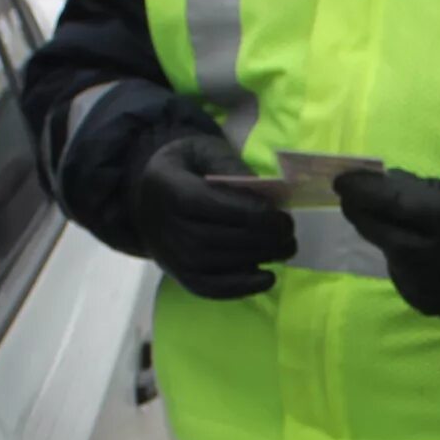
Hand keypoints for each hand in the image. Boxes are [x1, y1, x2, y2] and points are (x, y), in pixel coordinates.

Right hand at [128, 136, 297, 298]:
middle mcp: (168, 228)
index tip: (282, 215)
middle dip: (264, 238)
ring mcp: (173, 256)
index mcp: (171, 190)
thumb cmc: (185, 169)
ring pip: (221, 263)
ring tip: (285, 248)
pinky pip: (212, 288)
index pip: (217, 206)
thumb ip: (230, 166)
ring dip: (260, 258)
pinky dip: (242, 287)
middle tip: (290, 233)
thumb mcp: (203, 151)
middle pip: (223, 238)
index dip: (254, 213)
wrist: (149, 196)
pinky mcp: (180, 276)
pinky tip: (267, 277)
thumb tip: (263, 191)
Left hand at [333, 169, 439, 319]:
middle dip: (361, 210)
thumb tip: (384, 181)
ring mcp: (433, 289)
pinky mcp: (429, 306)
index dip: (364, 190)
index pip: (397, 204)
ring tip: (403, 223)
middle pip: (382, 232)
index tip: (341, 178)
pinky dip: (401, 258)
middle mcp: (439, 261)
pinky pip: (401, 274)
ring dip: (386, 235)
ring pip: (389, 254)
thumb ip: (426, 188)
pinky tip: (420, 250)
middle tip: (351, 193)